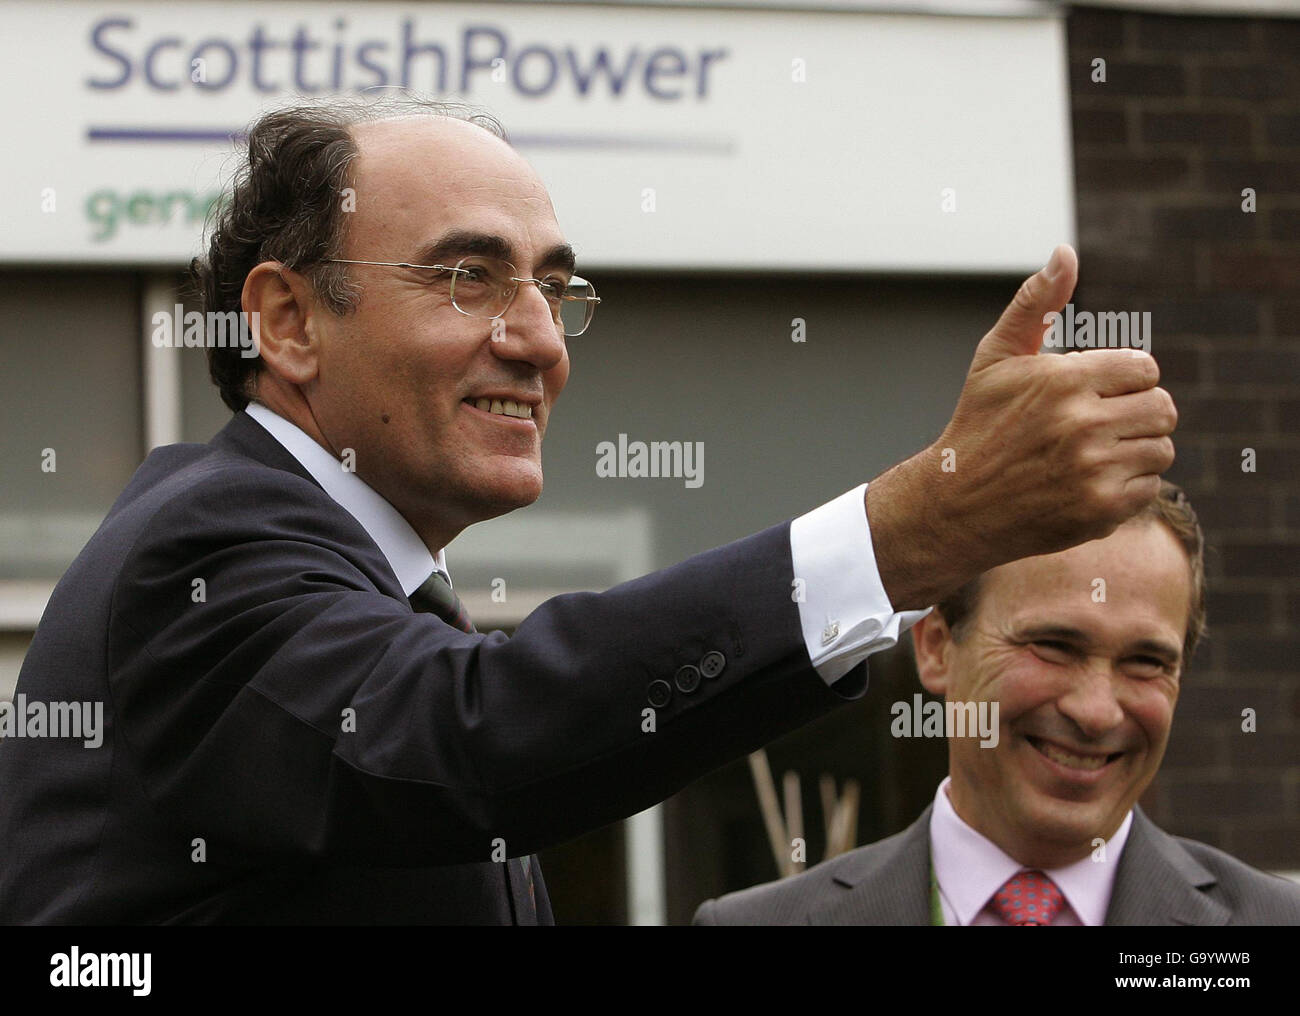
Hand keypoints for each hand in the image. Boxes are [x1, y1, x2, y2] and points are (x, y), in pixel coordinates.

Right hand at [867, 244, 1176, 608]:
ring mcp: (1093, 470)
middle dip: (1137, 414)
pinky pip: (1149, 486)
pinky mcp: (1100, 510)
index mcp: (1064, 380)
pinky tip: (1090, 483)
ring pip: (1161, 449)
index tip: (1097, 394)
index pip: (1144, 369)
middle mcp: (1082, 424)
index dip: (1124, 380)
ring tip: (1097, 454)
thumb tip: (1064, 253)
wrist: (956, 506)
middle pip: (1161, 408)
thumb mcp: (996, 360)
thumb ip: (1035, 304)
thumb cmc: (978, 425)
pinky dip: (1127, 487)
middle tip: (1101, 426)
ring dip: (1136, 450)